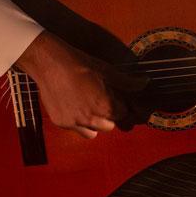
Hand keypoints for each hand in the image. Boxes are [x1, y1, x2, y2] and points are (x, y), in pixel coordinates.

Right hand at [15, 31, 145, 138]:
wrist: (50, 64)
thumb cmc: (80, 64)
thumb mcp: (106, 70)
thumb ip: (126, 82)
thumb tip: (145, 82)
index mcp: (105, 106)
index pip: (122, 115)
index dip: (121, 106)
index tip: (117, 99)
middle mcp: (91, 119)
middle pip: (109, 126)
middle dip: (109, 116)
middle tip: (102, 101)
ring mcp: (75, 123)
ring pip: (93, 132)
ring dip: (95, 123)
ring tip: (88, 106)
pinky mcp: (61, 123)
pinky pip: (76, 129)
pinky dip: (78, 122)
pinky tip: (75, 106)